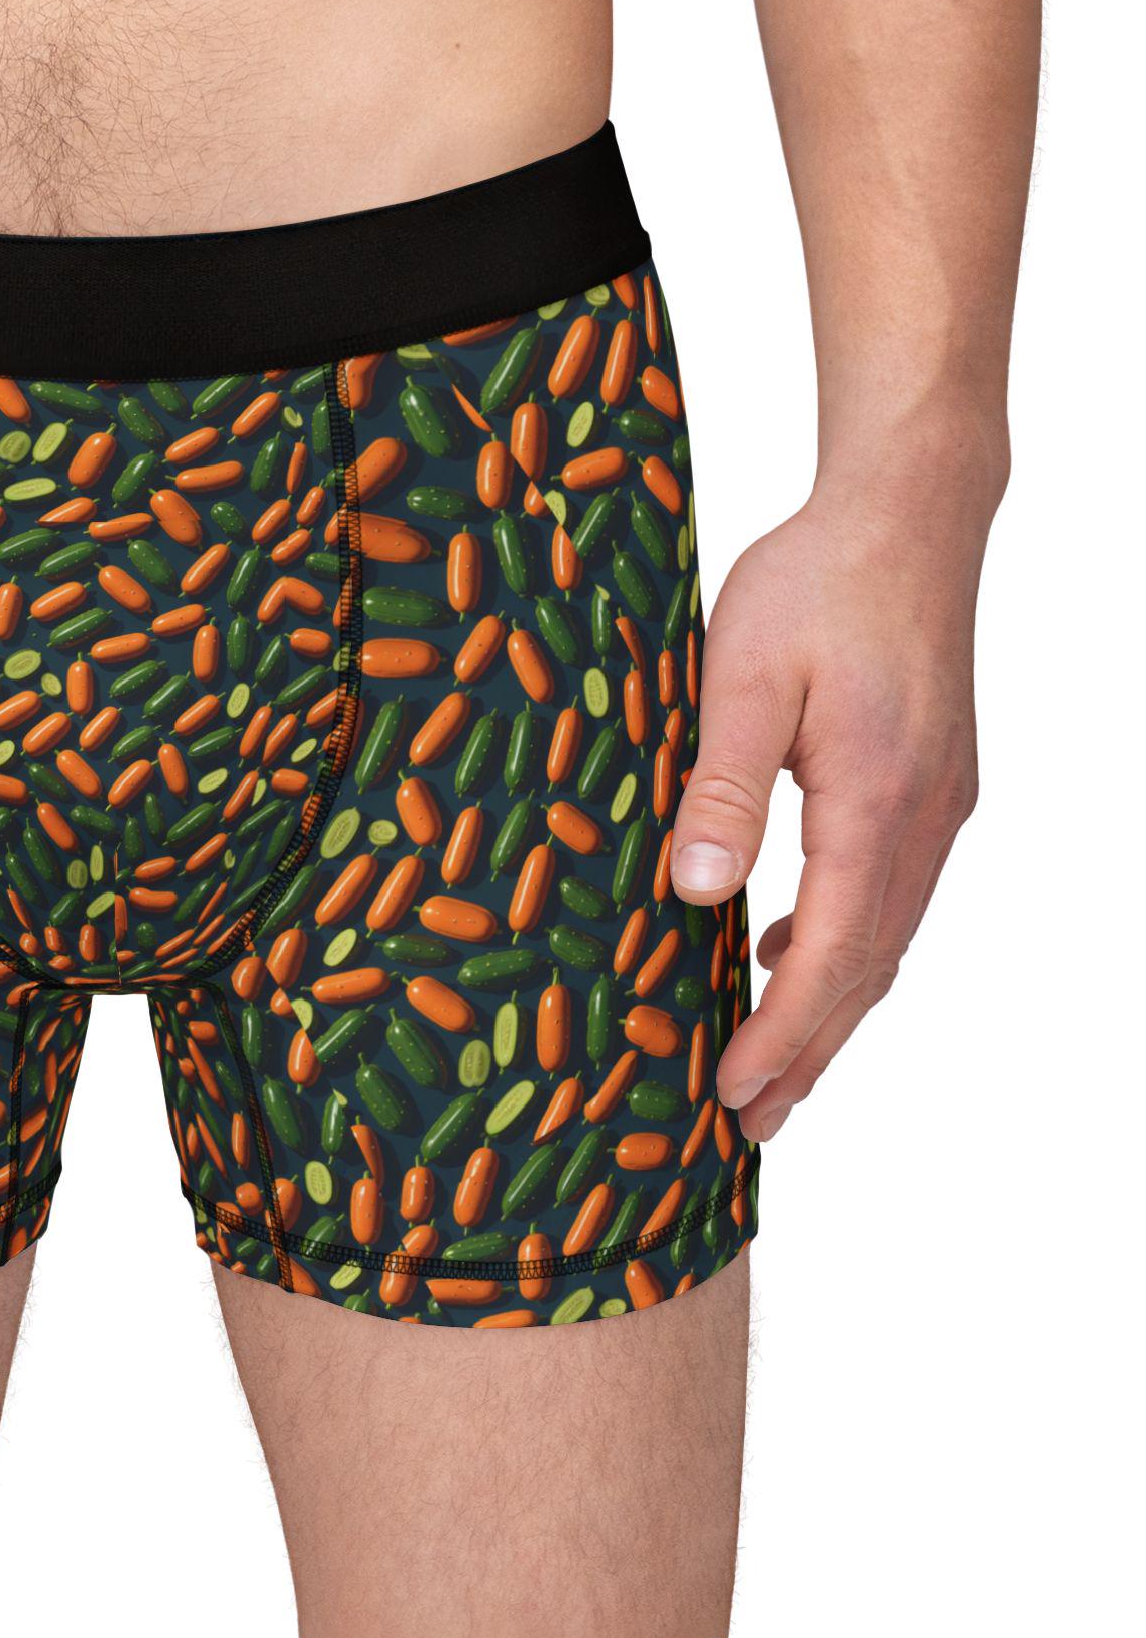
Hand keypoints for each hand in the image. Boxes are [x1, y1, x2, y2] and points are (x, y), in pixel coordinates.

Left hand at [668, 486, 989, 1142]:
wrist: (909, 515)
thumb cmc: (818, 582)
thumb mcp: (744, 677)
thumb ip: (723, 787)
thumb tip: (697, 894)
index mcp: (879, 803)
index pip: (832, 954)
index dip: (782, 1034)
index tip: (732, 1092)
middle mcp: (926, 819)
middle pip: (869, 969)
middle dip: (807, 1051)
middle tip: (749, 1122)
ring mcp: (939, 805)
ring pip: (886, 939)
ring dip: (828, 1007)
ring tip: (771, 1066)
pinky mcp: (930, 785)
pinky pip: (890, 894)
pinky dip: (845, 944)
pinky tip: (788, 950)